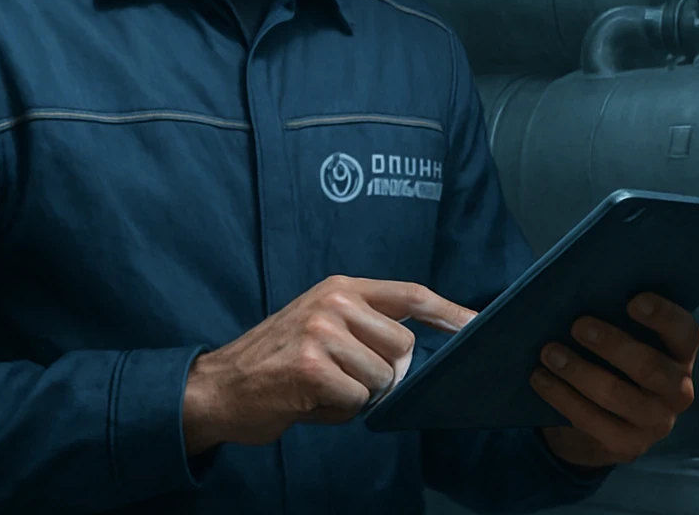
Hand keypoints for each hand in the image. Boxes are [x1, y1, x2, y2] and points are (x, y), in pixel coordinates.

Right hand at [181, 275, 476, 454]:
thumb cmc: (279, 363)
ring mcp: (322, 332)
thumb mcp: (323, 327)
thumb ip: (367, 330)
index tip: (479, 325)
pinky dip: (339, 411)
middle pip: (404, 345)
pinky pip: (358, 399)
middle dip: (385, 372)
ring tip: (322, 388)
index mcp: (341, 288)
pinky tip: (310, 400)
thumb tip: (417, 354)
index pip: (410, 294)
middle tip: (344, 377)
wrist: (219, 388)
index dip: (449, 312)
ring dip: (360, 394)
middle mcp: (334, 302)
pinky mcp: (313, 367)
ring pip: (384, 376)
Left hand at [532, 292, 698, 468]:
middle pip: (650, 367)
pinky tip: (540, 379)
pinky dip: (562, 397)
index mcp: (681, 355)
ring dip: (579, 371)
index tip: (633, 300)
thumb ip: (614, 318)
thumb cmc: (610, 363)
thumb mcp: (620, 340)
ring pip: (617, 395)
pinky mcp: (628, 446)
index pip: (684, 332)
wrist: (599, 424)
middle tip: (577, 325)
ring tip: (549, 352)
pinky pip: (592, 421)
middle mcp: (678, 391)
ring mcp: (656, 423)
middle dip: (611, 344)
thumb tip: (578, 290)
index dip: (663, 316)